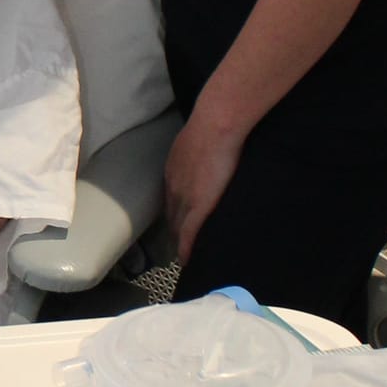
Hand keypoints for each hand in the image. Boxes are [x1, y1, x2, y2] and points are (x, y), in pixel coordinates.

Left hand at [164, 112, 247, 265]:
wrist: (215, 126)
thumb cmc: (211, 127)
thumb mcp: (196, 141)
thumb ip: (198, 154)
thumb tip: (207, 156)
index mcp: (173, 171)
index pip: (170, 199)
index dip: (174, 213)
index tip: (177, 223)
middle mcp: (173, 187)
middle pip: (171, 216)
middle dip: (174, 231)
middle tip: (180, 246)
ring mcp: (184, 198)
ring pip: (178, 227)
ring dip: (180, 241)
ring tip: (186, 255)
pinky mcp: (199, 206)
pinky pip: (188, 233)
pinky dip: (186, 248)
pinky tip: (187, 260)